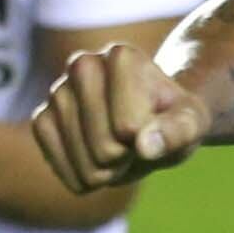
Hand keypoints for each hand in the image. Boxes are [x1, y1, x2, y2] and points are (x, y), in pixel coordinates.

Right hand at [32, 41, 208, 193]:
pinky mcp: (41, 119)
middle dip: (128, 158)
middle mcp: (82, 64)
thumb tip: (145, 146)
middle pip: (105, 148)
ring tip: (119, 147)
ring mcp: (58, 92)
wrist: (149, 120)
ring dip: (108, 171)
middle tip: (136, 141)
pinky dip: (83, 176)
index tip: (154, 125)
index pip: (129, 127)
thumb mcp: (192, 124)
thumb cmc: (172, 118)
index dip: (148, 139)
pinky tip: (96, 158)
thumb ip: (178, 131)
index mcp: (122, 56)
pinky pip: (59, 165)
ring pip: (85, 163)